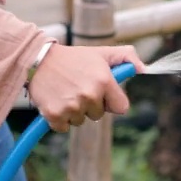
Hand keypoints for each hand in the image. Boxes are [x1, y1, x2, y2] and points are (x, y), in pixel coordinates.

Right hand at [27, 43, 145, 132]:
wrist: (37, 60)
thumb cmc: (73, 58)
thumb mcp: (101, 53)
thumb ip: (127, 57)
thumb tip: (143, 69)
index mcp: (104, 81)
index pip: (121, 108)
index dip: (111, 101)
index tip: (101, 93)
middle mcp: (89, 95)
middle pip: (98, 115)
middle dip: (90, 105)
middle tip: (77, 87)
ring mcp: (71, 106)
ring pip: (80, 121)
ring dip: (74, 111)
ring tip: (65, 91)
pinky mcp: (54, 115)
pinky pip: (64, 127)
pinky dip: (59, 118)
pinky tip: (55, 100)